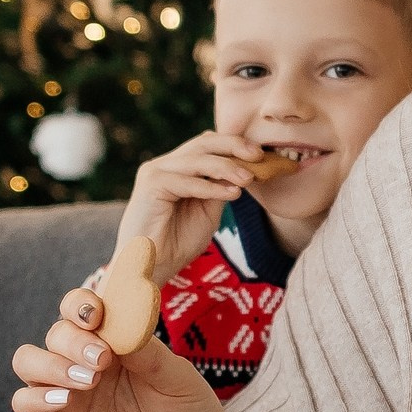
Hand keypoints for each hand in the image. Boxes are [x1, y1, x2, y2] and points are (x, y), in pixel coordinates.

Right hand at [11, 285, 231, 411]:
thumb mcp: (178, 379)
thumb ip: (148, 352)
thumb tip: (119, 325)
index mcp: (115, 340)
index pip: (81, 308)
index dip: (81, 304)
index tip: (97, 315)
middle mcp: (85, 361)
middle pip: (56, 332)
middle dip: (73, 340)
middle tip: (101, 360)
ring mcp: (69, 392)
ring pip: (28, 361)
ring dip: (50, 364)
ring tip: (88, 381)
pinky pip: (25, 403)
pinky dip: (35, 397)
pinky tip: (65, 401)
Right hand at [118, 132, 268, 283]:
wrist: (150, 267)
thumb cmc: (177, 243)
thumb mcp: (208, 212)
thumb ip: (220, 189)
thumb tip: (245, 171)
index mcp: (177, 169)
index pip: (208, 146)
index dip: (235, 146)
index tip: (262, 155)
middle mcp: (165, 165)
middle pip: (203, 144)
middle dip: (234, 147)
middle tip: (258, 156)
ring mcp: (155, 172)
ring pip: (197, 159)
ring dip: (226, 167)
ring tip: (249, 178)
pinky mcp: (151, 185)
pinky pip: (187, 181)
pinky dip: (211, 187)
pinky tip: (232, 194)